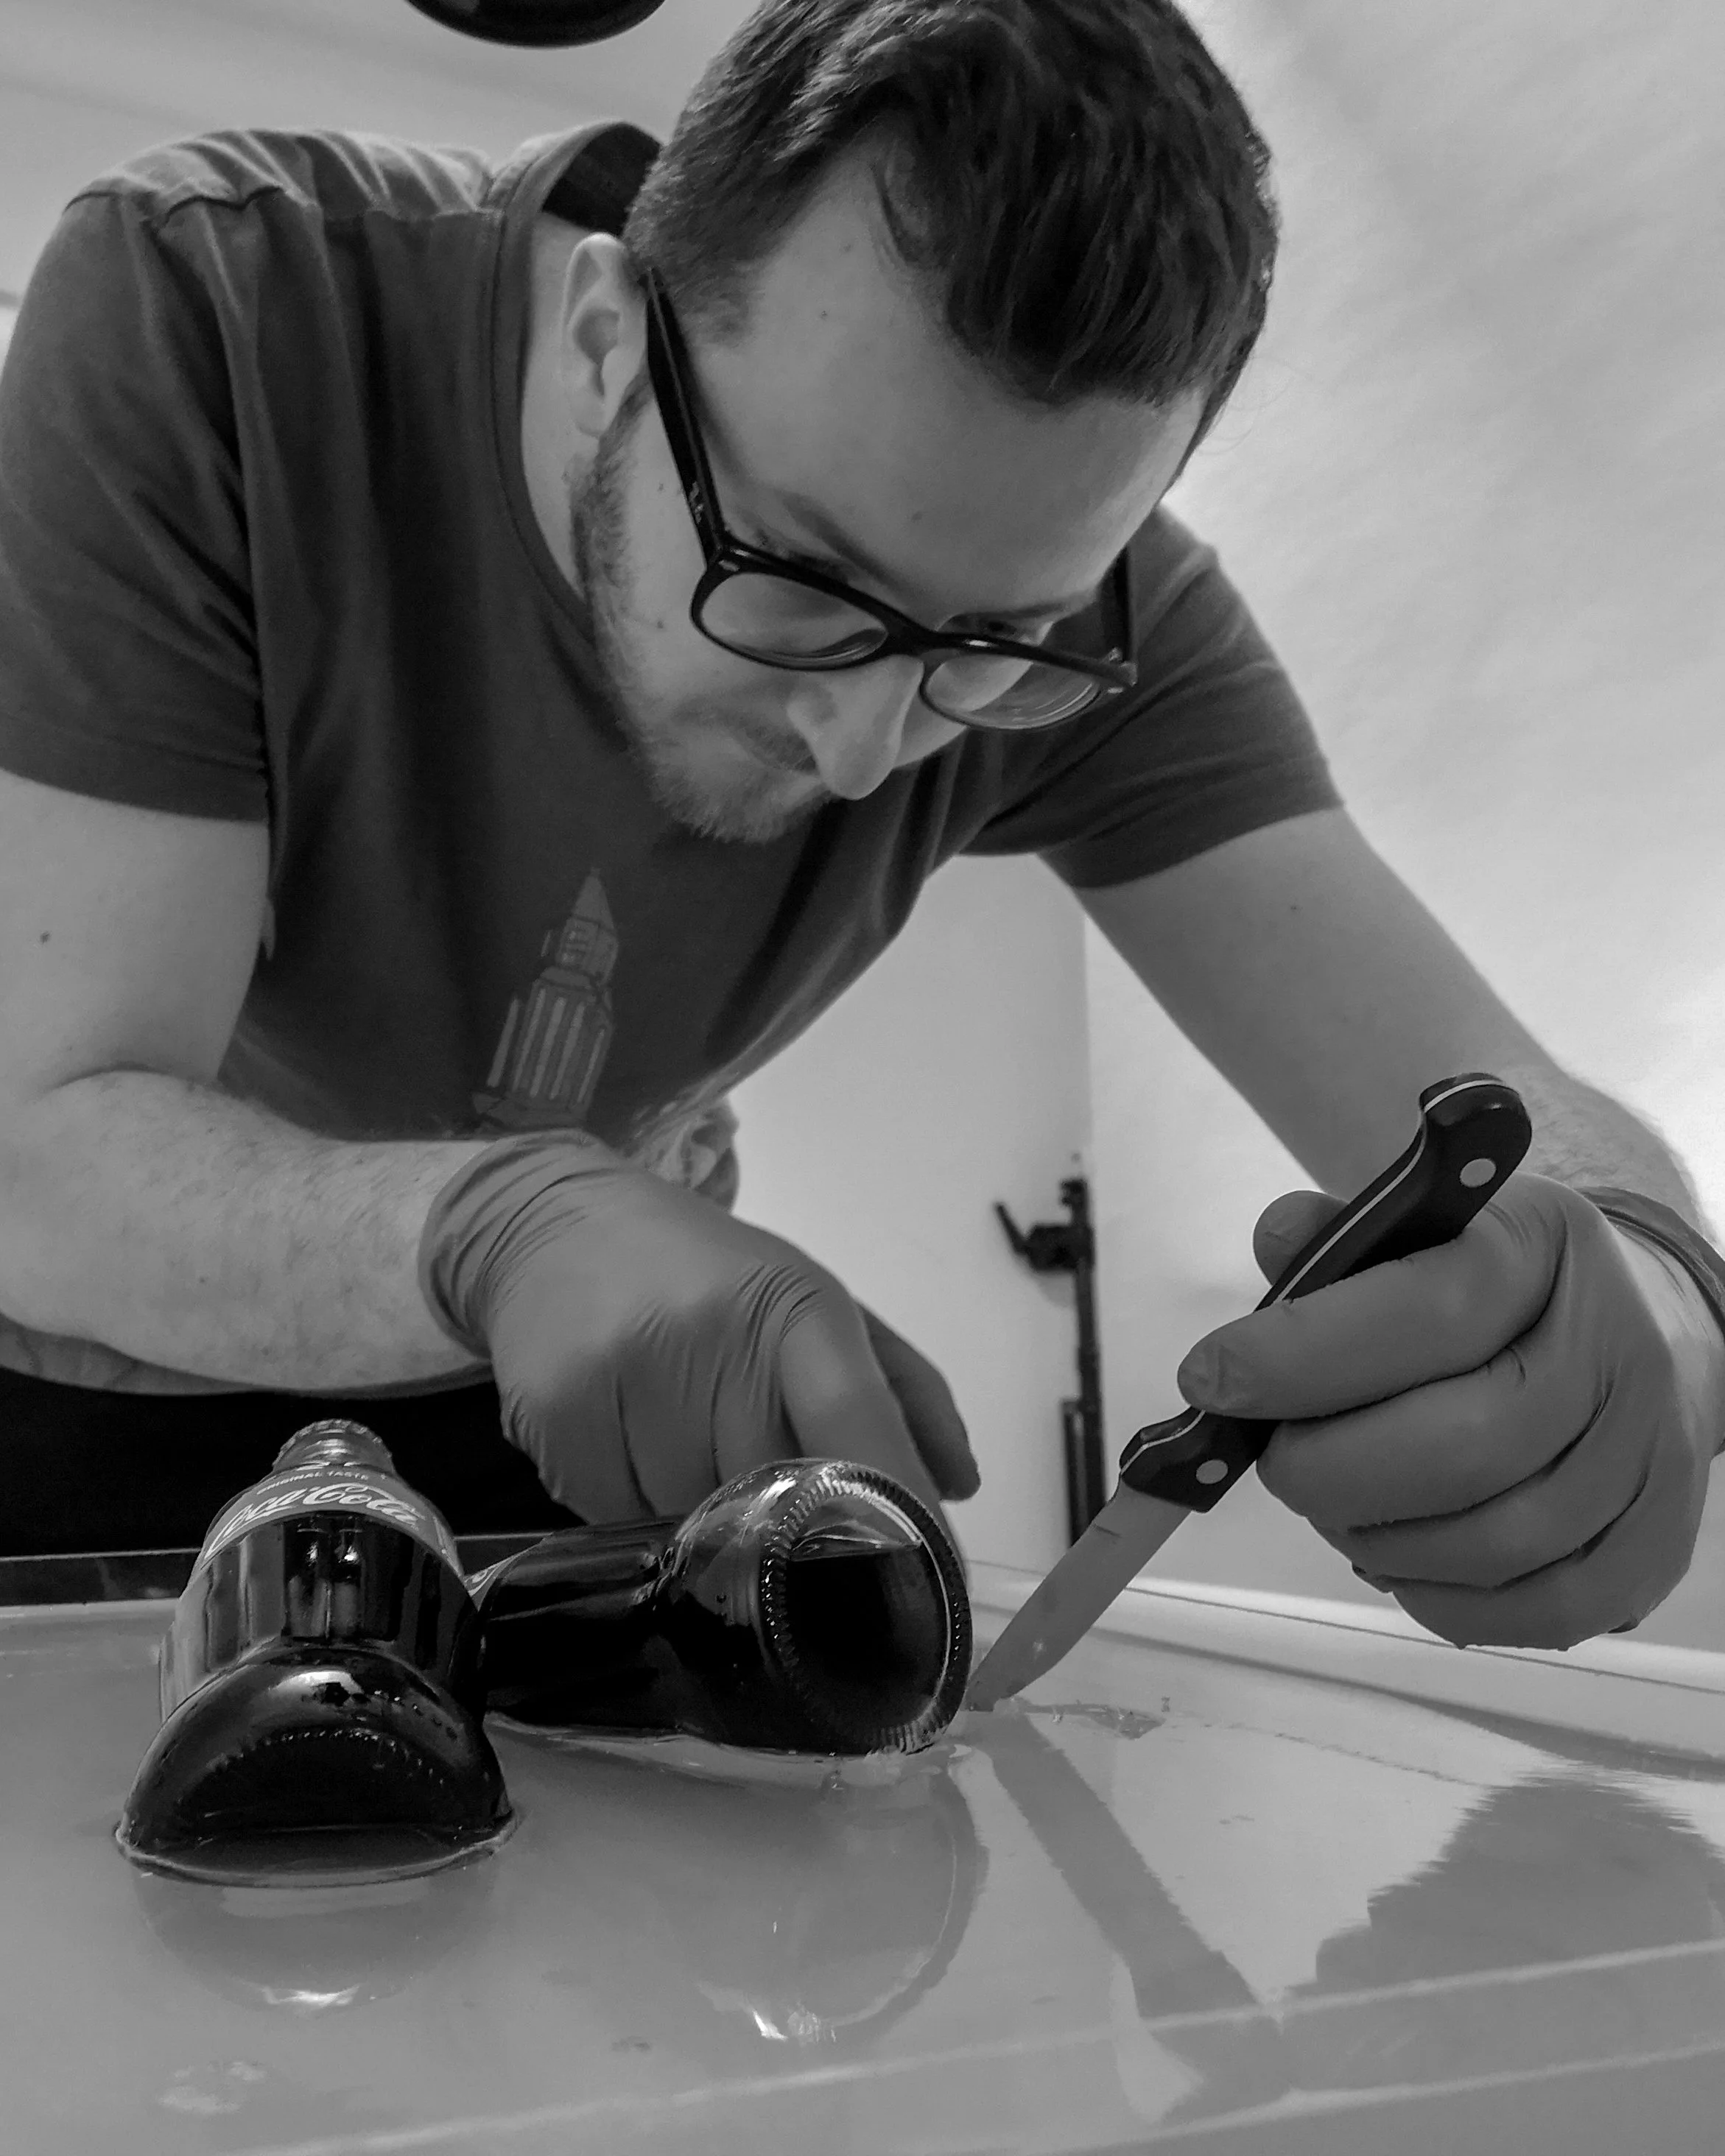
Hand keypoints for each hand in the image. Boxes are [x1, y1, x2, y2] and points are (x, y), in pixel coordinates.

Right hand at [419, 1133, 976, 1522]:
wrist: (555, 1222)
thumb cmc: (706, 1272)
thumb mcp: (811, 1300)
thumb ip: (900, 1387)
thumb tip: (956, 1485)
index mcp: (794, 1304)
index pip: (860, 1423)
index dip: (898, 1513)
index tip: (925, 1588)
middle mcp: (711, 1336)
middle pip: (778, 1500)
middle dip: (791, 1531)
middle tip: (783, 1520)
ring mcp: (628, 1375)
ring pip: (694, 1524)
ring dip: (707, 1524)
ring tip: (691, 1455)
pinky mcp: (559, 1414)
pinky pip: (619, 1521)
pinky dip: (637, 1512)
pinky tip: (632, 1454)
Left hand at [1174, 1174, 1724, 1648]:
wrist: (1643, 1329)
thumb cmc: (1494, 1283)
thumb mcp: (1424, 1229)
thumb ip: (1342, 1237)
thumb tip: (1279, 1240)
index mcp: (1549, 1247)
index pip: (1430, 1310)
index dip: (1305, 1356)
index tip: (1210, 1378)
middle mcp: (1619, 1352)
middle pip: (1461, 1446)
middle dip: (1330, 1468)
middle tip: (1274, 1461)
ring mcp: (1648, 1461)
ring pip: (1492, 1542)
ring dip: (1375, 1537)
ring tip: (1331, 1505)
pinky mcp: (1655, 1551)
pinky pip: (1533, 1611)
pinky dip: (1436, 1597)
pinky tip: (1392, 1556)